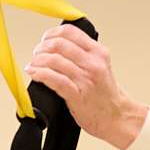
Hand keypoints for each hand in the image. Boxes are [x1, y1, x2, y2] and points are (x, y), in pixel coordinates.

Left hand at [26, 23, 141, 144]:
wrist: (116, 117)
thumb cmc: (105, 94)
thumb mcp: (100, 66)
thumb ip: (83, 53)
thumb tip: (57, 44)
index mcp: (98, 52)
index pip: (69, 31)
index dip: (51, 33)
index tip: (44, 41)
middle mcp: (92, 63)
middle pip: (58, 44)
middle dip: (41, 48)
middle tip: (36, 54)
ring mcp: (85, 79)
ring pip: (53, 60)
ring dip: (37, 61)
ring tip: (33, 65)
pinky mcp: (77, 95)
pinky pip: (54, 79)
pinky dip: (39, 74)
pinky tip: (34, 73)